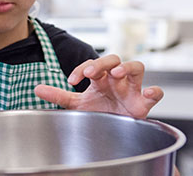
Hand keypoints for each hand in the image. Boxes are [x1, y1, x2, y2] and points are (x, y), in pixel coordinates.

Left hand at [34, 54, 162, 118]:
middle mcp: (116, 80)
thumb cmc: (99, 112)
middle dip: (102, 62)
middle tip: (91, 73)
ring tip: (117, 73)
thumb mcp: (77, 104)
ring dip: (127, 67)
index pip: (92, 64)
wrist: (113, 134)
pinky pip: (156, 93)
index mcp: (100, 78)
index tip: (71, 81)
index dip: (82, 68)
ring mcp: (132, 89)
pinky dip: (154, 91)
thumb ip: (58, 95)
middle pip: (114, 59)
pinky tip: (147, 92)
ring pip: (136, 67)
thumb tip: (36, 88)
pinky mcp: (144, 103)